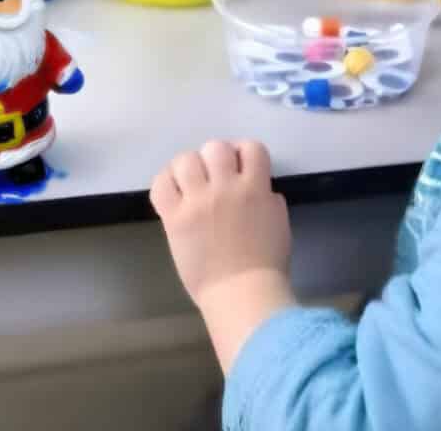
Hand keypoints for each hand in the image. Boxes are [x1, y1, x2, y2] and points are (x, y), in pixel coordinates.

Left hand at [150, 140, 291, 309]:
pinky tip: (174, 192)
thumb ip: (267, 198)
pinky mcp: (174, 218)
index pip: (250, 148)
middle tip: (216, 176)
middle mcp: (225, 188)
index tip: (241, 168)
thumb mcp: (279, 221)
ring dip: (190, 167)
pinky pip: (161, 185)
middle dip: (217, 158)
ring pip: (186, 160)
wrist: (240, 294)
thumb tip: (258, 189)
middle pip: (215, 147)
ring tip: (191, 183)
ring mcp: (197, 202)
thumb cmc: (266, 264)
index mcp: (255, 188)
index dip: (245, 154)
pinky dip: (166, 182)